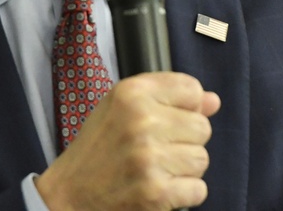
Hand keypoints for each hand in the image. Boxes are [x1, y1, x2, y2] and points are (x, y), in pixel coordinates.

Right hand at [36, 71, 220, 210]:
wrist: (69, 194)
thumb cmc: (98, 148)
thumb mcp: (121, 107)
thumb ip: (167, 97)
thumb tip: (213, 101)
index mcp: (132, 93)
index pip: (192, 89)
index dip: (186, 107)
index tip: (167, 120)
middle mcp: (141, 121)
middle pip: (202, 126)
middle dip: (185, 141)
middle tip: (156, 150)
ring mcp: (149, 158)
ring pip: (202, 159)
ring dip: (184, 169)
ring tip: (156, 170)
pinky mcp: (156, 193)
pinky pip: (199, 189)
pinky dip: (184, 194)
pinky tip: (160, 189)